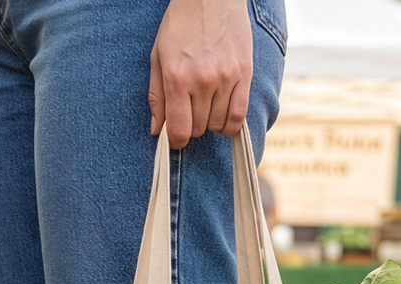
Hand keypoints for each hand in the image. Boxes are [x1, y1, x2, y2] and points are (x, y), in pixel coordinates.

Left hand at [149, 0, 252, 149]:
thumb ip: (156, 96)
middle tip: (189, 114)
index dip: (176, 141)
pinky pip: (239, 115)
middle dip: (192, 128)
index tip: (176, 138)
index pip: (179, 130)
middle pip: (199, 129)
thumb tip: (156, 130)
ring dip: (210, 124)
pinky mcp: (244, 74)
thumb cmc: (179, 25)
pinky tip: (223, 117)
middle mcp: (202, 80)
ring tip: (205, 108)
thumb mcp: (158, 56)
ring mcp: (226, 77)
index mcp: (177, 78)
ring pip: (219, 124)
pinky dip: (230, 124)